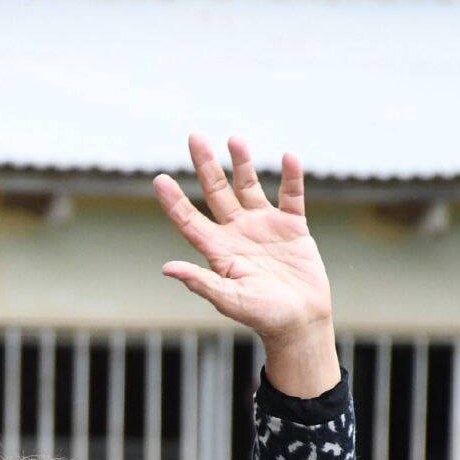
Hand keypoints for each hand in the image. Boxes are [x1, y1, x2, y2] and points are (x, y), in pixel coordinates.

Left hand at [153, 134, 338, 395]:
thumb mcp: (229, 300)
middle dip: (206, 165)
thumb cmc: (263, 317)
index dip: (174, 201)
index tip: (159, 178)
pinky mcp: (293, 227)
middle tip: (194, 136)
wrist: (300, 322)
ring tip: (235, 139)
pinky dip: (291, 177)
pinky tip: (288, 157)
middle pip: (217, 193)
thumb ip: (201, 282)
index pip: (189, 221)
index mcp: (218, 251)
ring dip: (243, 163)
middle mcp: (237, 233)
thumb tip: (167, 268)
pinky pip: (292, 196)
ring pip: (250, 186)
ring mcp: (265, 227)